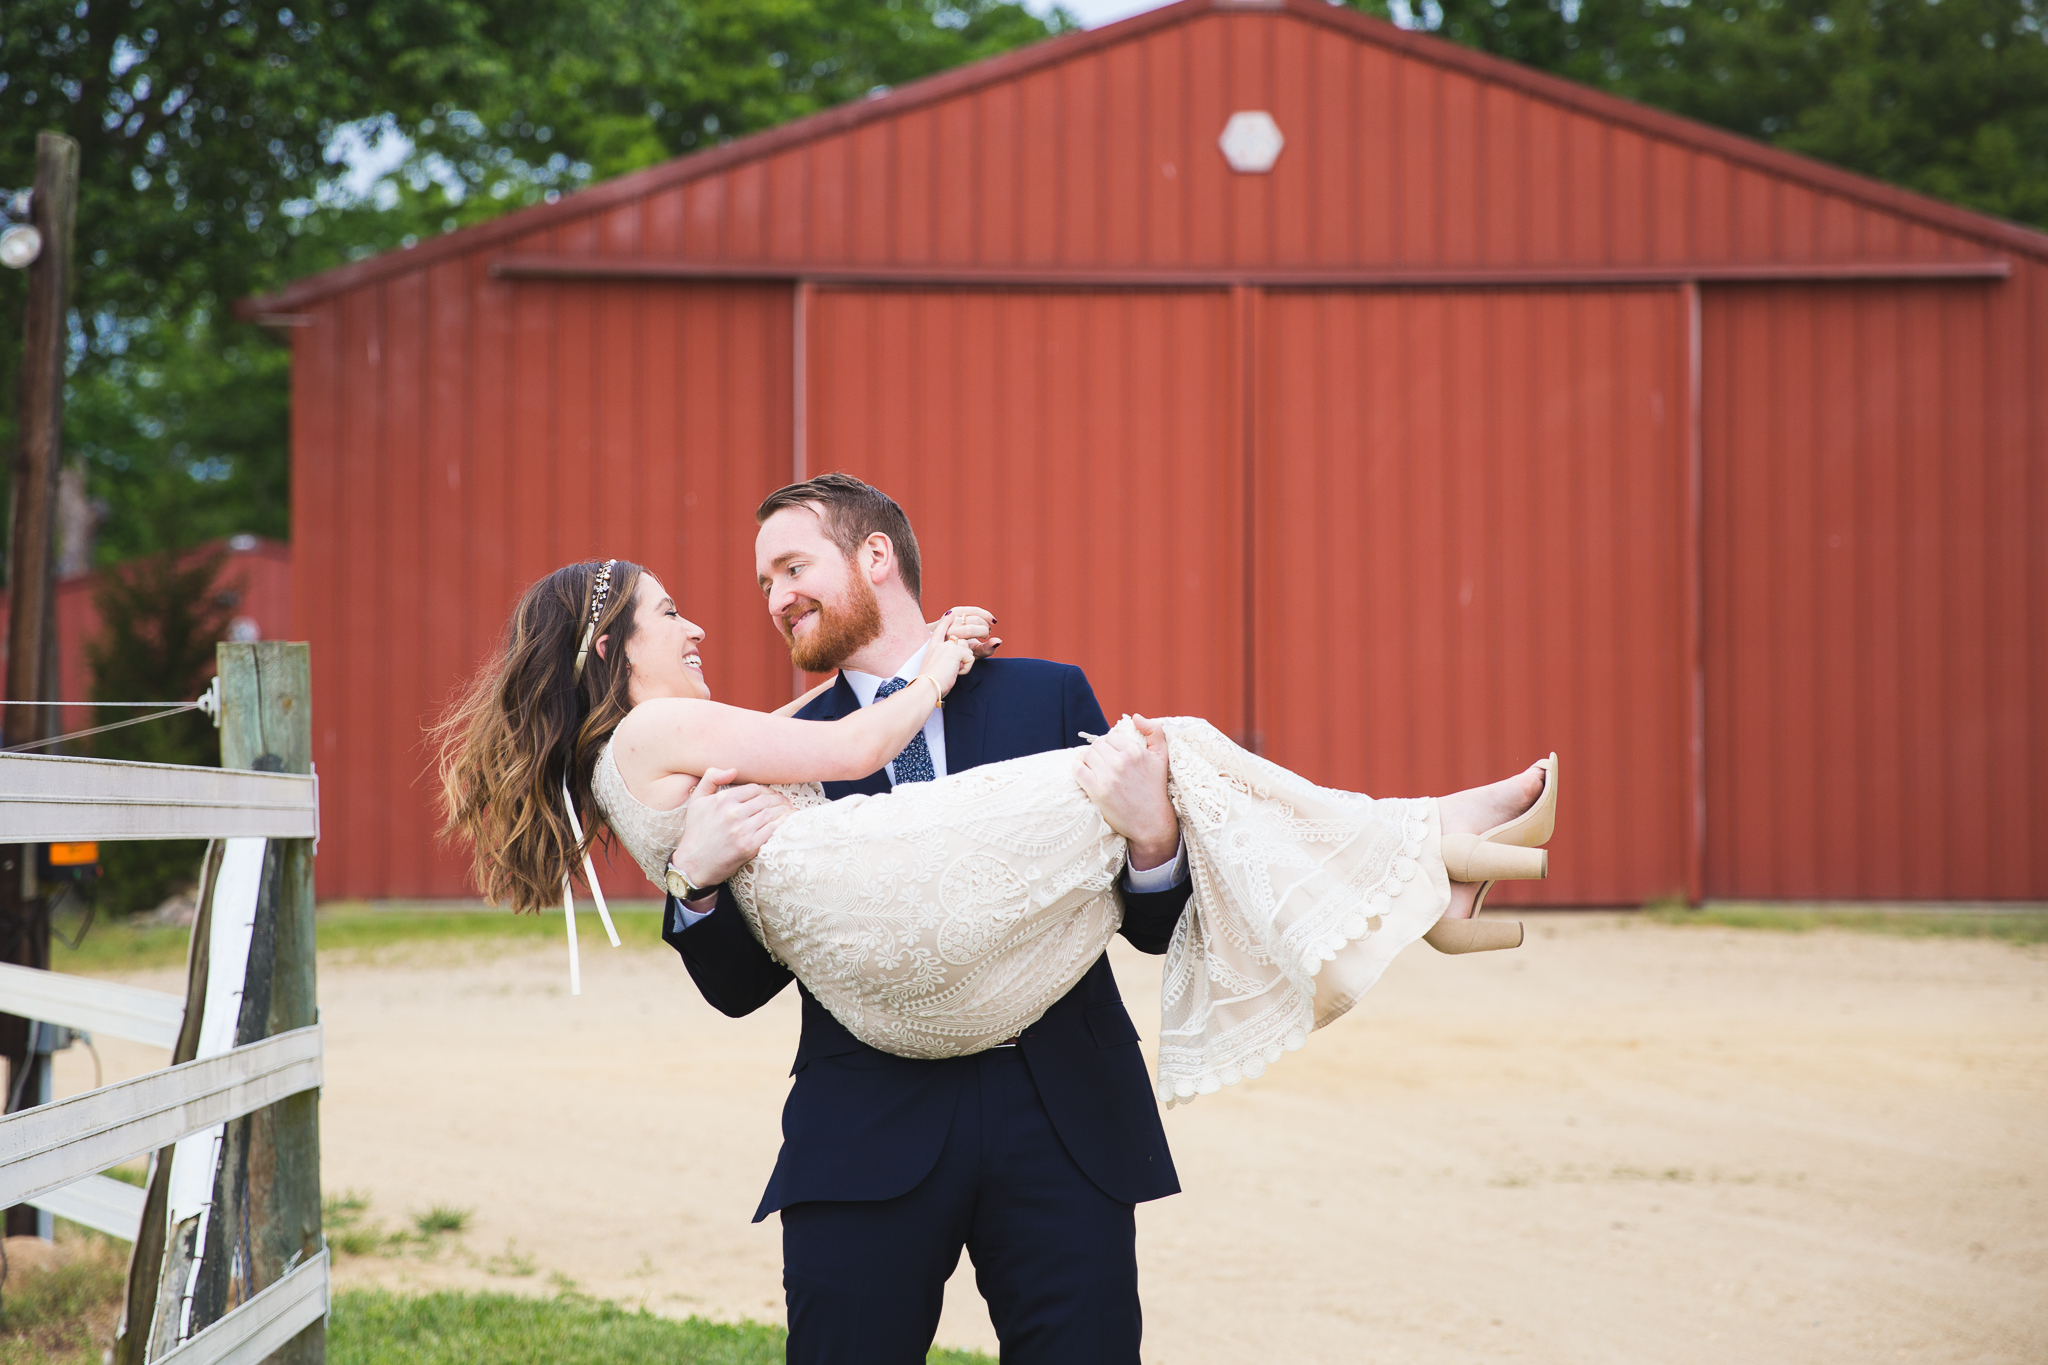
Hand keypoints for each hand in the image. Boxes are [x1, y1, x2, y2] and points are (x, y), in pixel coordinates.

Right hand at [666, 767, 791, 894]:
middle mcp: (733, 813)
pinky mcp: (749, 845)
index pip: (754, 789)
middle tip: (785, 801)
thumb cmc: (695, 832)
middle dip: (778, 799)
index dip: (766, 791)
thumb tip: (733, 770)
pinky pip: (771, 829)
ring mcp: (742, 830)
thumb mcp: (696, 801)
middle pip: (765, 800)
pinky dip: (781, 823)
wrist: (693, 864)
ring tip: (789, 809)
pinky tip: (786, 820)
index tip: (771, 795)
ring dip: (783, 810)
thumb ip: (711, 778)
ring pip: (770, 813)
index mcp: (722, 800)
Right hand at [916, 613, 977, 701]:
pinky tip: (956, 673)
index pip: (939, 631)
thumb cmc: (928, 684)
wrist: (926, 687)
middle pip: (961, 642)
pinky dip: (966, 668)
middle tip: (954, 669)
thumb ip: (941, 660)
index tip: (951, 614)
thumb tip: (953, 661)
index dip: (945, 622)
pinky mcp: (956, 651)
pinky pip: (971, 658)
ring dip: (965, 662)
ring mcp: (948, 646)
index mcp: (932, 648)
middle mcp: (939, 644)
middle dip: (963, 655)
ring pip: (968, 649)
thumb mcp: (933, 668)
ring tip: (953, 672)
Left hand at [934, 604, 1002, 658]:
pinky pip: (974, 610)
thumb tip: (998, 641)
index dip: (983, 633)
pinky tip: (990, 621)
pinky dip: (985, 615)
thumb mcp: (975, 654)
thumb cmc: (963, 653)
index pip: (970, 630)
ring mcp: (950, 617)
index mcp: (949, 637)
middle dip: (985, 628)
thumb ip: (987, 649)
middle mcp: (947, 626)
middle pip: (974, 622)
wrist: (949, 646)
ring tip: (985, 629)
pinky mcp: (955, 611)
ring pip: (975, 615)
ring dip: (985, 622)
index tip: (986, 638)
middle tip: (986, 635)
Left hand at [1074, 715, 1178, 870]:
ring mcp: (1108, 777)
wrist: (1151, 821)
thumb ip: (1154, 732)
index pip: (1110, 737)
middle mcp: (1121, 762)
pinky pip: (1078, 770)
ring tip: (1094, 768)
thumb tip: (1135, 716)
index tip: (1112, 755)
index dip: (1109, 745)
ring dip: (1087, 760)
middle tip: (1102, 763)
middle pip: (1097, 745)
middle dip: (1098, 752)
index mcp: (1135, 751)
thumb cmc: (1155, 788)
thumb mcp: (1162, 757)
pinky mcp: (1097, 791)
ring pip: (1086, 755)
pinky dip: (1077, 768)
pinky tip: (1083, 773)